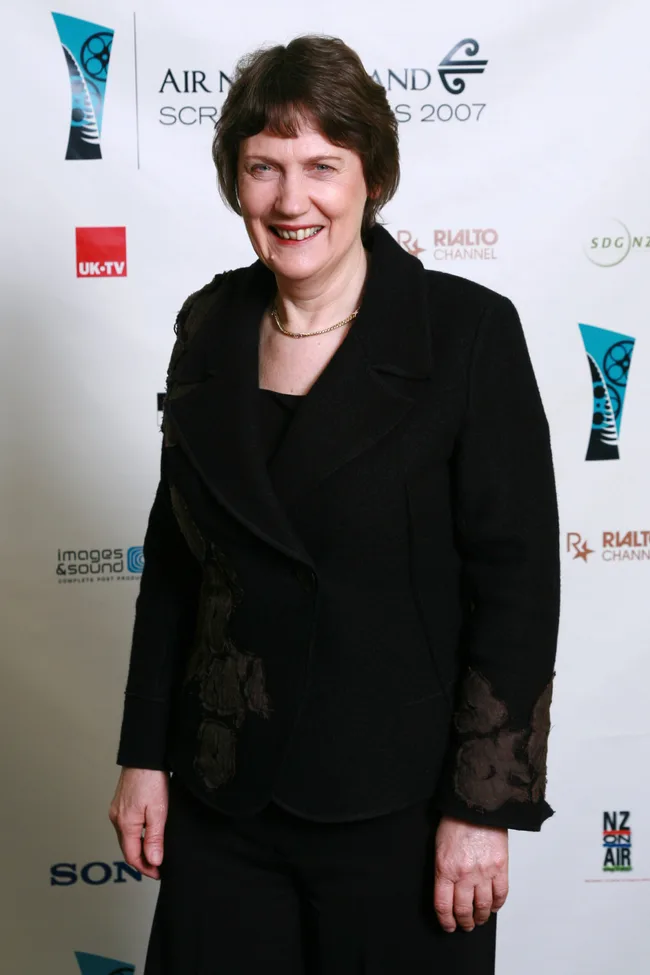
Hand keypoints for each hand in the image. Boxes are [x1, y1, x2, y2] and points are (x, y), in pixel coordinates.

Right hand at [109, 767, 168, 880]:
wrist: (144, 755)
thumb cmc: (152, 778)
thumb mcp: (158, 811)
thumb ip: (155, 838)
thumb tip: (154, 861)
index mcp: (125, 824)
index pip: (132, 856)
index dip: (145, 868)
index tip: (158, 874)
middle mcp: (117, 818)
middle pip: (128, 849)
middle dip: (142, 861)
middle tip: (158, 867)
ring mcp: (117, 810)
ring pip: (127, 838)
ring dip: (139, 848)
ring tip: (155, 852)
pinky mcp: (120, 803)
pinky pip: (127, 826)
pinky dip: (136, 835)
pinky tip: (147, 834)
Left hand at [434, 815, 508, 932]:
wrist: (476, 804)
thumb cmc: (456, 821)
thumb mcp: (439, 846)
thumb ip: (443, 870)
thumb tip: (446, 890)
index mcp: (445, 869)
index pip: (443, 905)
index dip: (445, 920)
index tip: (448, 926)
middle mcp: (464, 874)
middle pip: (463, 910)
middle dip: (464, 922)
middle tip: (465, 925)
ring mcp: (484, 872)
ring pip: (483, 907)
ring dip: (481, 917)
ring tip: (479, 919)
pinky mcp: (501, 867)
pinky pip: (501, 894)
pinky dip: (497, 905)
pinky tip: (494, 907)